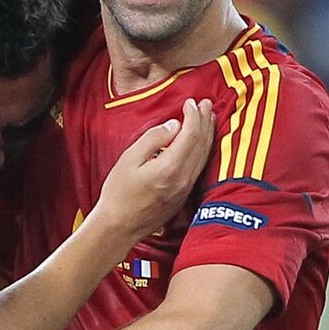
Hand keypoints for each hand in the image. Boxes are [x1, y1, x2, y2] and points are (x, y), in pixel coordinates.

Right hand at [95, 98, 214, 241]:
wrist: (119, 226)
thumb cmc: (119, 193)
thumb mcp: (128, 160)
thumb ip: (152, 139)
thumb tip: (174, 125)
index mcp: (169, 168)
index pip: (190, 135)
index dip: (193, 116)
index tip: (191, 102)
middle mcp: (183, 179)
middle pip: (202, 144)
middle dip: (205, 121)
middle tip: (206, 103)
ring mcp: (186, 188)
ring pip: (204, 156)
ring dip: (208, 134)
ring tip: (209, 117)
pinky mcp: (184, 195)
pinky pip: (200, 166)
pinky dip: (204, 149)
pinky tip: (202, 142)